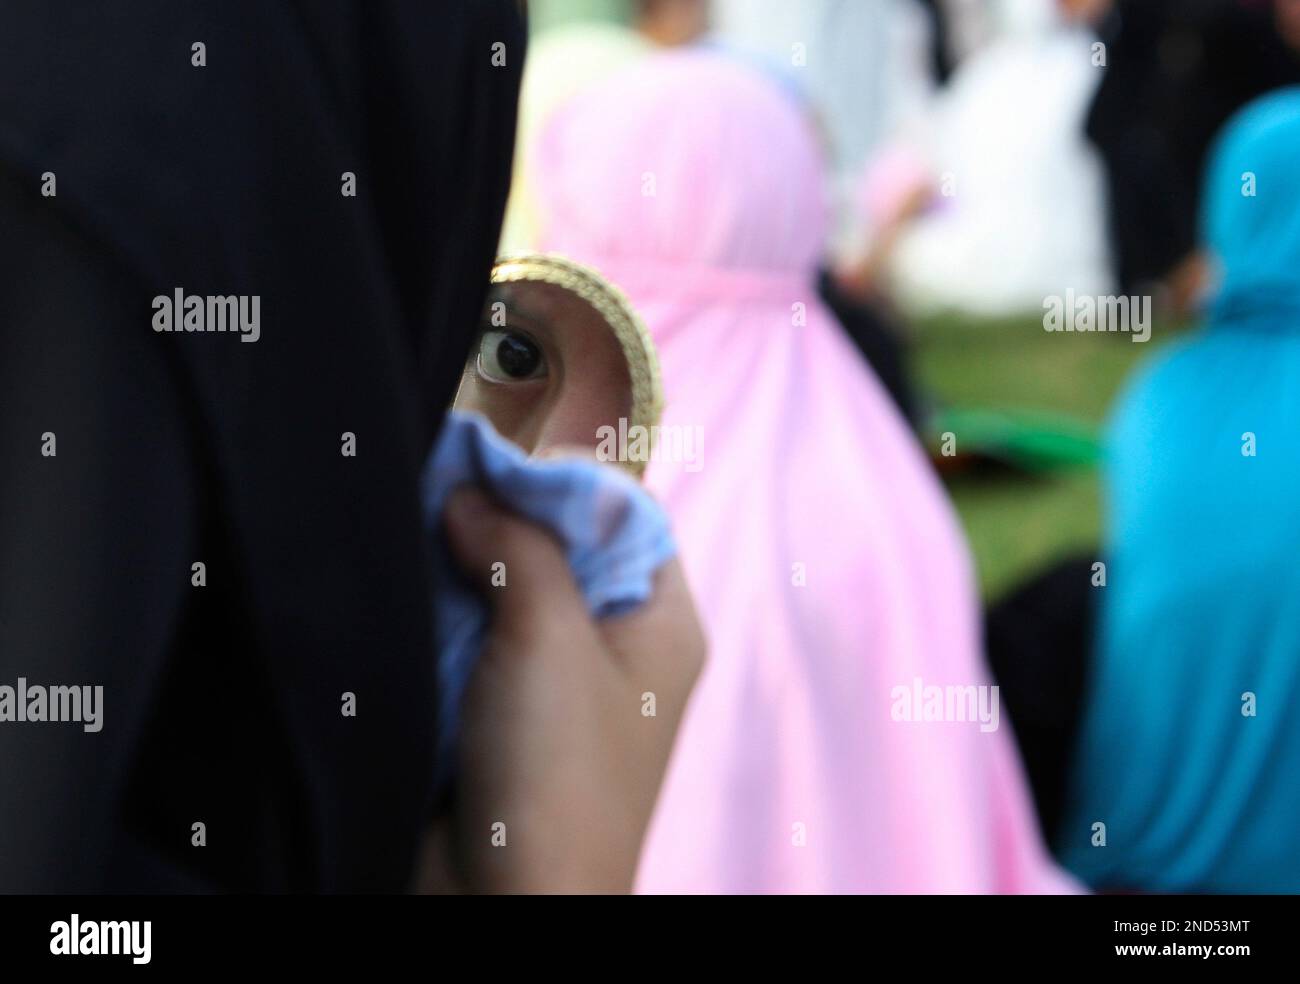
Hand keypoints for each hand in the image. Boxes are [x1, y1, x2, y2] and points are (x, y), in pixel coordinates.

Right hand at [418, 485, 704, 892]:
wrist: (502, 908)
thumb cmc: (555, 776)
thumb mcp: (548, 638)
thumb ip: (518, 548)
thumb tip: (474, 487)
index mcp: (660, 622)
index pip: (626, 513)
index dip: (566, 480)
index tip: (499, 463)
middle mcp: (616, 644)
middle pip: (563, 546)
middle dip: (503, 517)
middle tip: (444, 487)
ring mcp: (556, 678)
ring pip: (508, 588)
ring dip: (463, 563)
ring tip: (417, 527)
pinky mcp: (499, 708)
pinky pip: (472, 635)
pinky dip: (441, 610)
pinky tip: (407, 584)